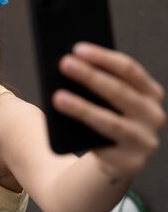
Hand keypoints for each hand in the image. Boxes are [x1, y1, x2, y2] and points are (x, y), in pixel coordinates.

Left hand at [52, 42, 165, 182]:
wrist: (113, 159)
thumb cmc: (105, 116)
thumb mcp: (105, 98)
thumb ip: (96, 81)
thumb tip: (68, 64)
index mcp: (151, 92)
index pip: (129, 69)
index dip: (102, 57)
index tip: (76, 48)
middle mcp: (154, 116)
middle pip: (119, 91)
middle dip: (90, 76)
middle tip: (64, 63)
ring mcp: (145, 141)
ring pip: (110, 121)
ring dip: (82, 107)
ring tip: (57, 96)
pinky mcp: (131, 163)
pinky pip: (103, 147)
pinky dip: (83, 134)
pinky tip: (64, 124)